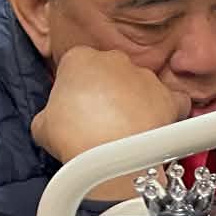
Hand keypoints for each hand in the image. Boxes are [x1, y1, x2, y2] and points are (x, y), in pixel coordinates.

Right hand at [31, 47, 188, 163]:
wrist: (108, 158)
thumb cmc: (71, 138)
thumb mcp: (41, 124)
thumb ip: (51, 112)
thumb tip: (55, 120)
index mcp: (79, 58)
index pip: (77, 65)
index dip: (76, 87)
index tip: (76, 106)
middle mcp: (115, 59)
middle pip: (111, 72)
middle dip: (107, 91)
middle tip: (100, 119)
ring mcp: (145, 76)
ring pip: (141, 86)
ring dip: (135, 102)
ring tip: (126, 131)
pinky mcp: (169, 97)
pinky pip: (173, 99)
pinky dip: (169, 110)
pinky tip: (157, 127)